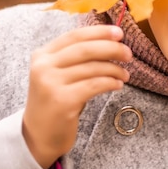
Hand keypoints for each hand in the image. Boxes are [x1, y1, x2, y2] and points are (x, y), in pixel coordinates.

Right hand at [23, 25, 131, 168]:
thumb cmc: (57, 101)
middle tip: (128, 54)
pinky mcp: (62, 101)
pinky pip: (94, 85)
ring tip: (125, 75)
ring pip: (93, 68)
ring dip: (115, 69)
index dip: (99, 32)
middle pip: (85, 49)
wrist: (38, 136)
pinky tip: (118, 85)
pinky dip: (110, 82)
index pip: (75, 35)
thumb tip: (112, 40)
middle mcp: (43, 66)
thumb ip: (76, 57)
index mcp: (42, 55)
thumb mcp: (59, 74)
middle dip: (111, 48)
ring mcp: (50, 83)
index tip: (119, 33)